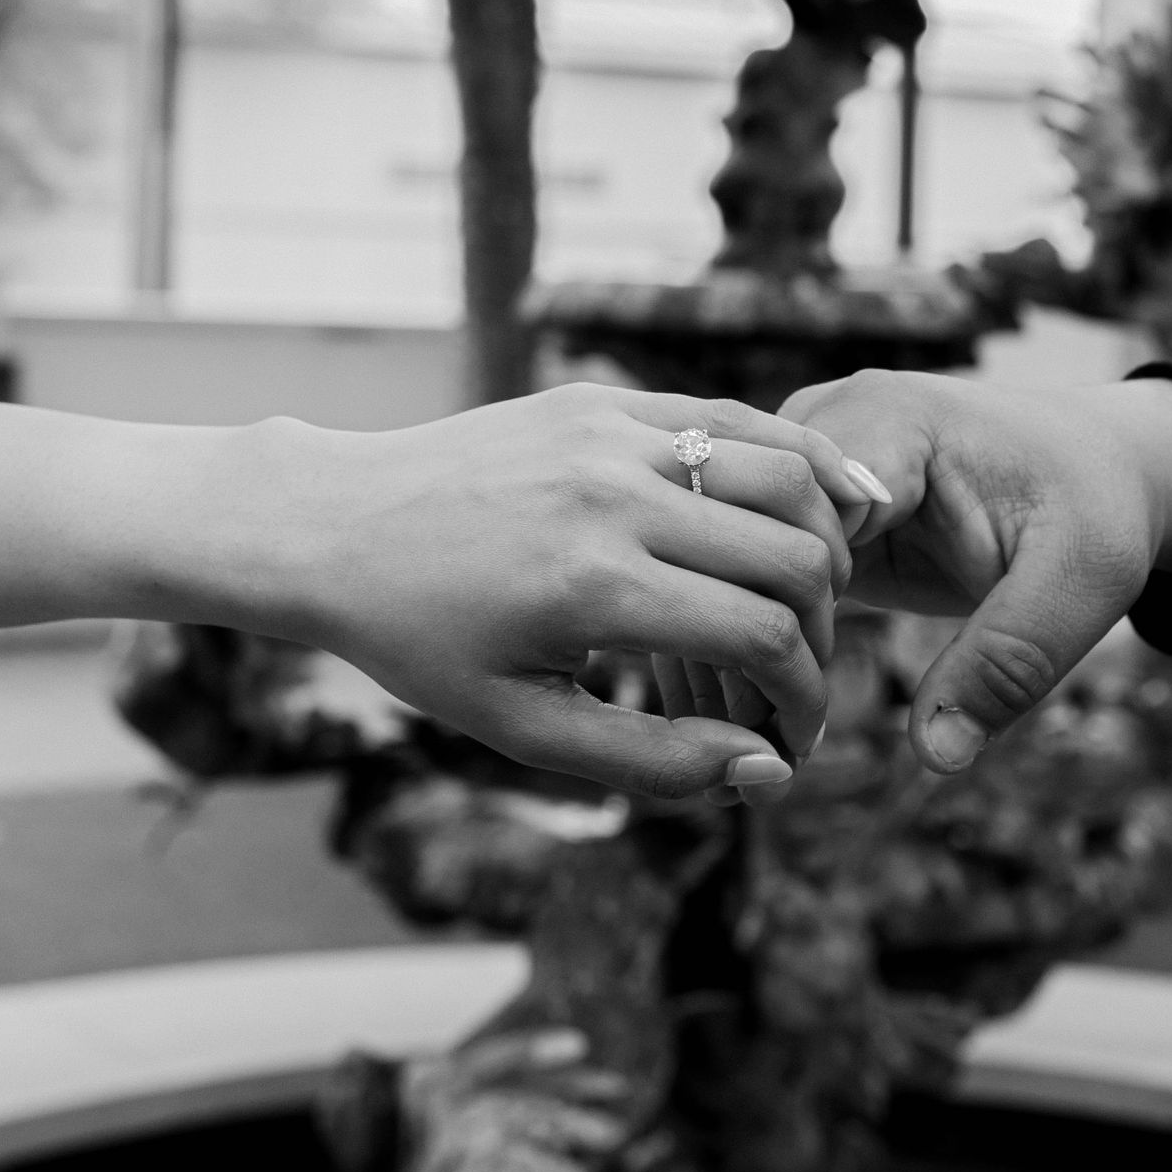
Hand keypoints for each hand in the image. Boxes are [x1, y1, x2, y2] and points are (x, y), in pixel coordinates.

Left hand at [242, 384, 881, 798]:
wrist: (335, 525)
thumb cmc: (425, 642)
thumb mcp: (525, 727)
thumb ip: (654, 761)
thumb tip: (768, 771)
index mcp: (593, 590)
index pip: (764, 638)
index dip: (804, 698)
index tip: (795, 736)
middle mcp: (615, 500)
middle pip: (793, 557)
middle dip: (822, 631)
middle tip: (803, 674)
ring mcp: (613, 436)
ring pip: (784, 475)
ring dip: (823, 544)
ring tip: (815, 600)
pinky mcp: (606, 401)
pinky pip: (735, 419)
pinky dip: (798, 461)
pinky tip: (837, 501)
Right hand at [776, 371, 1171, 773]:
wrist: (1100, 466)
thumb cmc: (1094, 509)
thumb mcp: (1078, 583)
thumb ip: (1009, 662)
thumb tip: (937, 755)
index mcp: (888, 418)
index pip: (792, 509)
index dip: (796, 604)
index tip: (814, 689)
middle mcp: (826, 424)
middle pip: (743, 524)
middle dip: (752, 623)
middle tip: (770, 725)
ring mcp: (807, 461)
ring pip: (733, 546)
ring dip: (743, 627)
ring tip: (757, 719)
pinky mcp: (807, 504)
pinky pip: (754, 561)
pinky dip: (757, 624)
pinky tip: (762, 695)